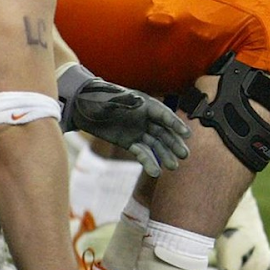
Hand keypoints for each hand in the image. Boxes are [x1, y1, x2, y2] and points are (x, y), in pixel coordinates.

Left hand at [65, 78, 191, 176]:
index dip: (175, 124)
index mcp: (145, 104)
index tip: (187, 135)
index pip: (164, 115)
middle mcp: (145, 118)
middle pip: (164, 132)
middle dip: (174, 143)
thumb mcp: (110, 99)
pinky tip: (156, 171)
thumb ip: (125, 101)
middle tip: (184, 155)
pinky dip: (149, 161)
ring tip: (173, 167)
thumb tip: (139, 101)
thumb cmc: (98, 98)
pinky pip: (142, 153)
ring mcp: (138, 131)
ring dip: (165, 155)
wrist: (82, 107)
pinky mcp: (129, 142)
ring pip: (155, 144)